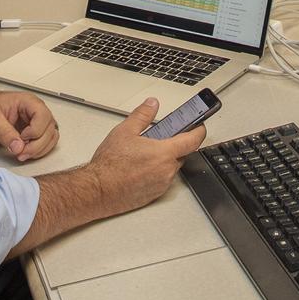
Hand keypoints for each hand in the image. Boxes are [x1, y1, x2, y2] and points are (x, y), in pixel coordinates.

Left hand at [0, 90, 60, 161]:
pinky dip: (39, 150)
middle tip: (21, 152)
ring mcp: (37, 120)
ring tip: (23, 153)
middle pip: (49, 129)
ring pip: (51, 136)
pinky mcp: (35, 130)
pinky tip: (26, 152)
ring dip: (39, 149)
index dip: (34, 131)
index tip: (21, 138)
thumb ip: (4, 133)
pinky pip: (46, 141)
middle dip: (36, 145)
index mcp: (27, 101)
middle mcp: (35, 109)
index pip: (43, 116)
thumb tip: (18, 146)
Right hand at [88, 99, 205, 215]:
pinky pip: (163, 180)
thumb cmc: (110, 164)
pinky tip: (141, 167)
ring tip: (145, 152)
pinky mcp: (155, 195)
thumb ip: (142, 115)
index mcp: (164, 153)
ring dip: (165, 159)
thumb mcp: (125, 131)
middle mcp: (166, 170)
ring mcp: (162, 184)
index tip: (199, 125)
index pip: (192, 140)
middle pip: (182, 154)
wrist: (99, 190)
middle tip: (162, 137)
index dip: (199, 131)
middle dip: (175, 144)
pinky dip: (157, 171)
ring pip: (171, 167)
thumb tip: (152, 104)